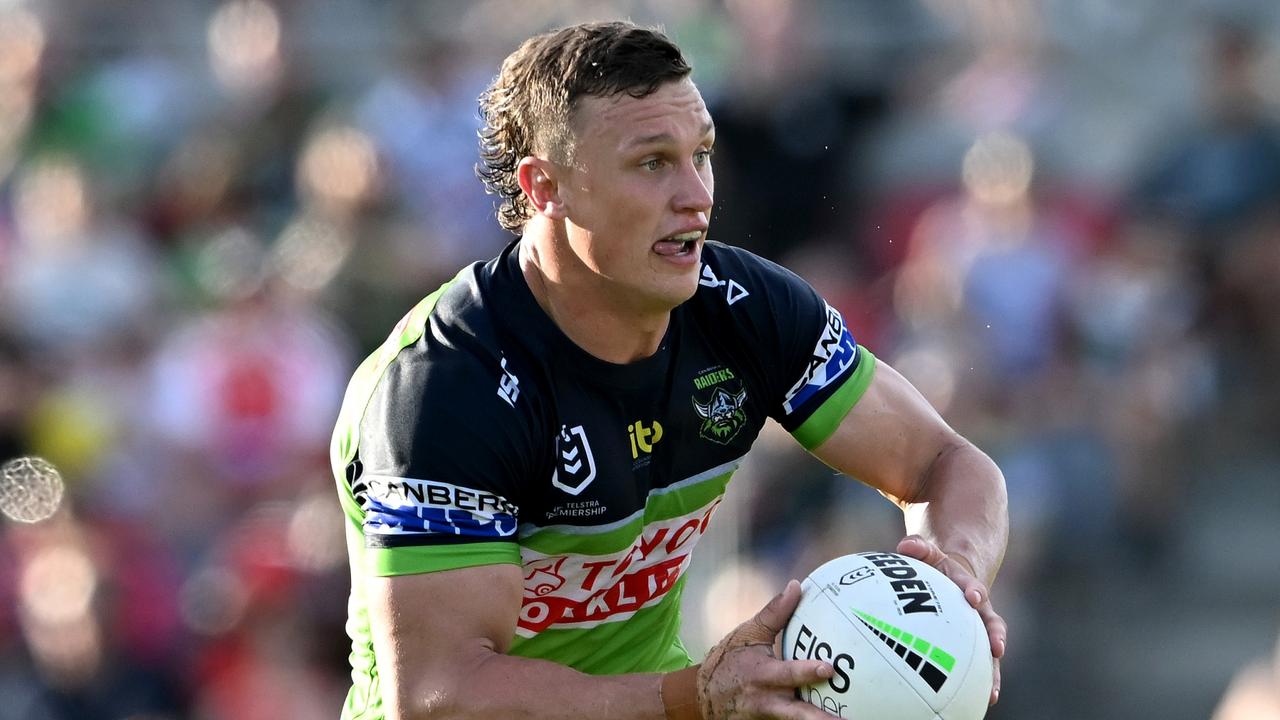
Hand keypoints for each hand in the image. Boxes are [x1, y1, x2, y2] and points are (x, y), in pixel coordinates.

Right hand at [697, 579, 839, 718]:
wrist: (704, 696)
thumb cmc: (729, 659)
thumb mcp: (748, 634)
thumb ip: (775, 612)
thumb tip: (797, 585)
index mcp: (763, 674)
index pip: (788, 673)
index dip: (808, 672)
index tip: (830, 669)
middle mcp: (768, 700)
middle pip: (799, 714)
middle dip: (821, 718)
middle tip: (848, 718)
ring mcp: (769, 718)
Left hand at [897, 535, 1005, 704]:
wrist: (954, 574)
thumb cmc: (936, 566)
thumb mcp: (928, 552)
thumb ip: (919, 547)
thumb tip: (906, 545)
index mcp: (968, 585)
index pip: (974, 587)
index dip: (974, 590)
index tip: (973, 597)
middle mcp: (980, 610)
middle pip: (992, 622)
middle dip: (996, 634)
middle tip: (998, 647)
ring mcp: (979, 629)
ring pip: (990, 651)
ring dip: (993, 671)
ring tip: (991, 693)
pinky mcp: (974, 644)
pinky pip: (979, 664)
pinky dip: (980, 681)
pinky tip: (981, 702)